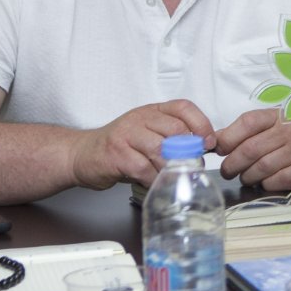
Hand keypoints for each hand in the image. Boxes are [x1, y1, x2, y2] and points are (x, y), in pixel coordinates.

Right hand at [70, 100, 212, 189]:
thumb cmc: (120, 146)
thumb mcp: (147, 133)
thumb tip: (203, 148)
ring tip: (176, 176)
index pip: (183, 108)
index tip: (209, 142)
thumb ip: (171, 137)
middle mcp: (139, 119)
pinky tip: (156, 183)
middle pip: (175, 130)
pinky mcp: (116, 155)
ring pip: (161, 151)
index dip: (201, 124)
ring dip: (173, 167)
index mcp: (151, 111)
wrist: (81, 154)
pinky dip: (155, 179)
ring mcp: (126, 136)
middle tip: (193, 165)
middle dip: (190, 151)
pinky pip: (144, 169)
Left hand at [213, 108, 290, 192]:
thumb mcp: (267, 130)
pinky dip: (264, 184)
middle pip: (251, 149)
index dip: (228, 138)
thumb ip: (241, 133)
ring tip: (245, 177)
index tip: (219, 150)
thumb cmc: (286, 144)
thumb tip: (213, 140)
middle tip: (227, 171)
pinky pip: (274, 180)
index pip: (248, 122)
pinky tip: (264, 182)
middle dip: (232, 164)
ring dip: (246, 177)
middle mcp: (290, 130)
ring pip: (261, 167)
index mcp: (277, 116)